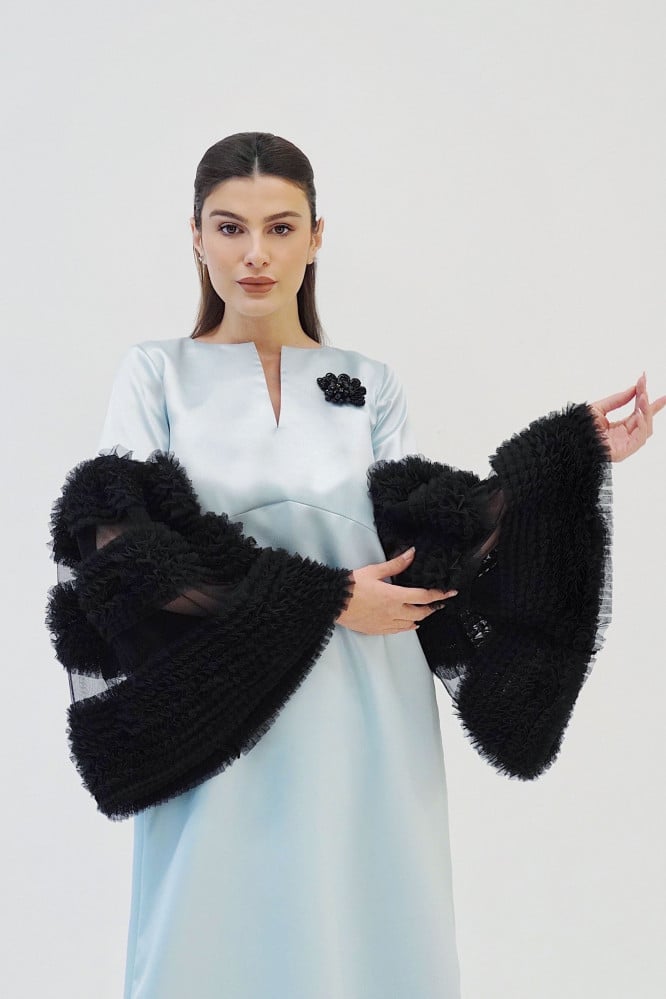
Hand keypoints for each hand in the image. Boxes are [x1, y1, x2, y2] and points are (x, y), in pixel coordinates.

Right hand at [335, 547, 457, 634]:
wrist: (334, 602)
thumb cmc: (353, 585)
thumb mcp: (375, 571)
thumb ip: (396, 564)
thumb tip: (412, 553)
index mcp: (394, 596)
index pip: (424, 597)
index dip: (439, 595)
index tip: (450, 593)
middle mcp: (394, 612)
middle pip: (421, 613)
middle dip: (432, 608)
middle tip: (439, 602)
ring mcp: (386, 623)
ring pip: (411, 624)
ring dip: (420, 617)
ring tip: (425, 611)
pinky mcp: (378, 630)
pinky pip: (398, 631)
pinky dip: (407, 627)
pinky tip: (409, 624)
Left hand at [589, 372, 665, 462]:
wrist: (570, 437)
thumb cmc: (580, 426)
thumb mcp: (600, 408)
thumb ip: (618, 399)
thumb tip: (634, 388)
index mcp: (619, 428)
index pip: (638, 413)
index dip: (644, 399)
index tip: (645, 382)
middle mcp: (624, 436)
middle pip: (644, 421)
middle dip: (651, 406)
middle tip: (655, 391)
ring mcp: (624, 445)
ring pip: (645, 429)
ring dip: (646, 412)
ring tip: (643, 398)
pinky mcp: (623, 452)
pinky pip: (639, 440)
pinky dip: (642, 426)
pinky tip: (640, 414)